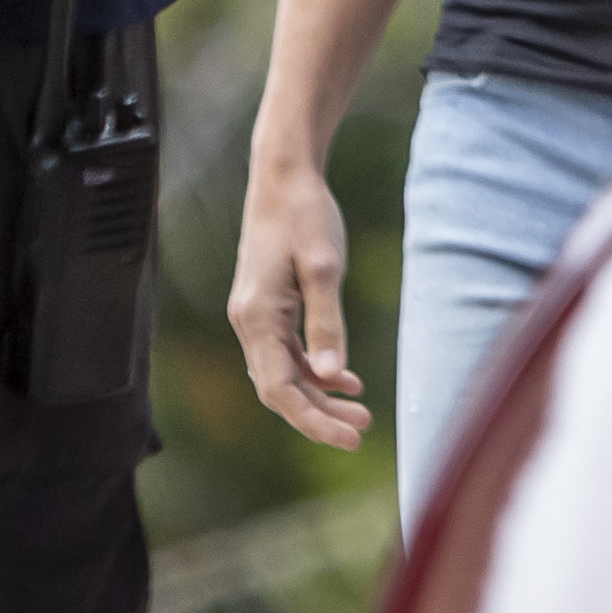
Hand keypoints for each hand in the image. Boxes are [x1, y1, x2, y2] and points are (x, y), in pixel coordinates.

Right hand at [227, 150, 367, 448]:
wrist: (284, 175)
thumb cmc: (304, 214)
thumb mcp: (323, 267)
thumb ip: (326, 324)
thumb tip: (329, 377)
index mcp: (256, 317)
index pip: (279, 390)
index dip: (313, 420)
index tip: (351, 437)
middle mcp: (248, 322)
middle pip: (280, 388)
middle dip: (319, 415)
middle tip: (363, 430)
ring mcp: (256, 315)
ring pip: (285, 373)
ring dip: (320, 395)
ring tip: (361, 410)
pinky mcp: (268, 305)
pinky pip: (287, 351)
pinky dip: (314, 369)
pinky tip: (346, 377)